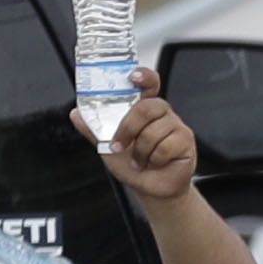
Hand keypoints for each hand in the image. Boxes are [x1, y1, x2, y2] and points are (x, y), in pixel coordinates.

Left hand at [87, 65, 201, 204]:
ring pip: (155, 130)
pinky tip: (153, 162)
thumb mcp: (107, 146)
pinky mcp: (186, 141)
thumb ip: (94, 129)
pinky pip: (166, 146)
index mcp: (144, 110)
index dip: (143, 76)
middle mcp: (162, 114)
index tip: (133, 76)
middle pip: (147, 107)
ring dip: (140, 151)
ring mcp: (176, 126)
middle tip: (119, 145)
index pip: (148, 84)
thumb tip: (76, 113)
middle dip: (128, 129)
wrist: (150, 188)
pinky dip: (153, 159)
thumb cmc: (132, 164)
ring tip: (140, 159)